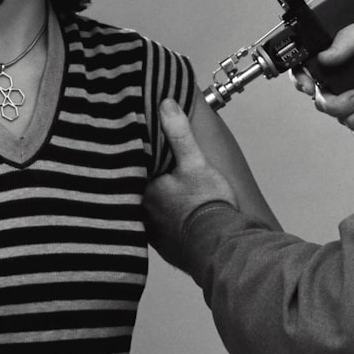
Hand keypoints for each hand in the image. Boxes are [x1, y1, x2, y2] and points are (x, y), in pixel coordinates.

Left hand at [144, 99, 236, 267]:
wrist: (220, 247)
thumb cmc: (207, 205)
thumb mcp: (195, 162)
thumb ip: (179, 133)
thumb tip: (166, 105)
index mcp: (146, 191)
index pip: (133, 171)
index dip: (139, 163)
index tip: (143, 155)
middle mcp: (143, 214)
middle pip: (139, 193)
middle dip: (146, 185)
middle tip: (159, 177)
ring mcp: (153, 234)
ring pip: (148, 213)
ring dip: (155, 206)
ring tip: (168, 197)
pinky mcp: (166, 248)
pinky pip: (159, 232)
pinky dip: (165, 225)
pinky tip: (176, 220)